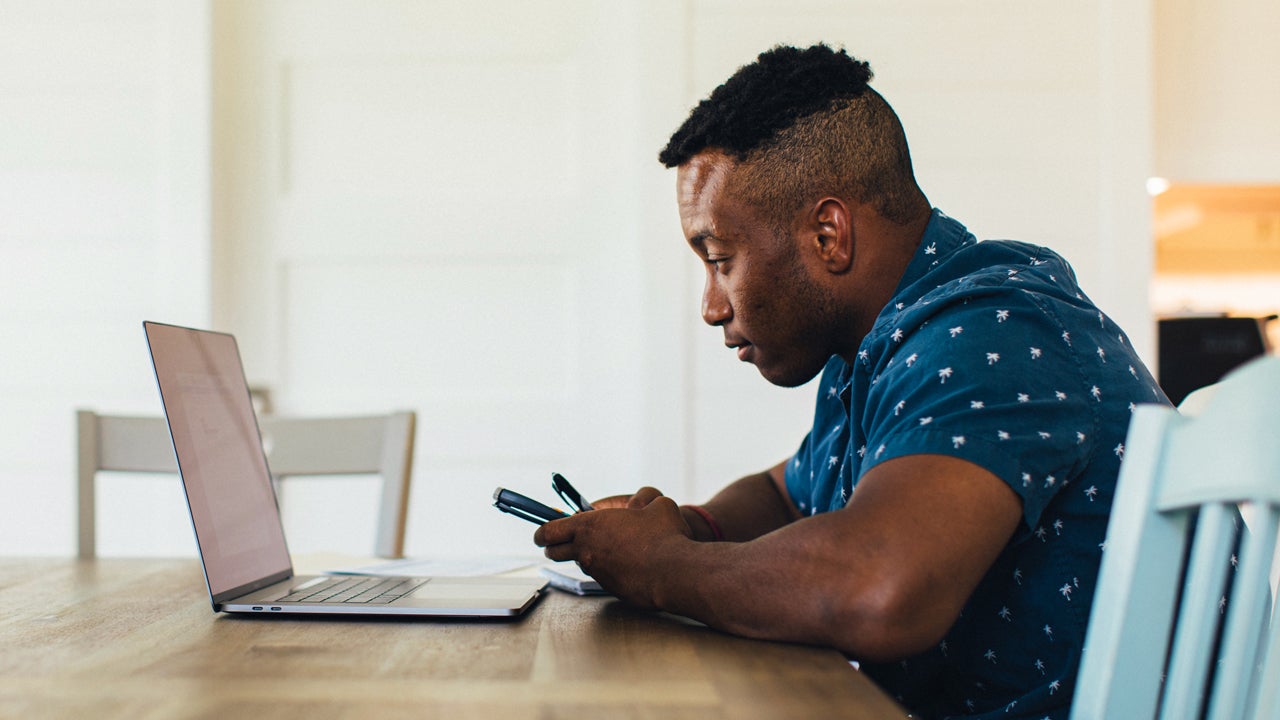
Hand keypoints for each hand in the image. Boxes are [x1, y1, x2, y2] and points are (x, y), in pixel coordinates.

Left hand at [533, 487, 692, 607]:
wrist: (674, 572)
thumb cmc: (665, 536)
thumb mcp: (658, 504)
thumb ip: (644, 501)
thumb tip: (640, 507)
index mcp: (590, 526)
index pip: (550, 530)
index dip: (542, 531)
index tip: (540, 533)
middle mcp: (587, 550)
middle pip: (554, 551)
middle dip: (552, 547)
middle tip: (554, 545)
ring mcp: (597, 572)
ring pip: (580, 563)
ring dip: (585, 556)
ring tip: (602, 550)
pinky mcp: (610, 588)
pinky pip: (601, 576)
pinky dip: (607, 569)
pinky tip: (626, 564)